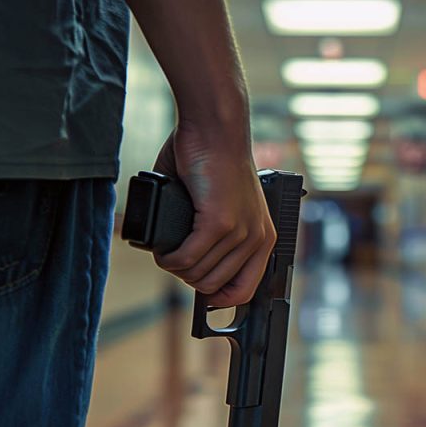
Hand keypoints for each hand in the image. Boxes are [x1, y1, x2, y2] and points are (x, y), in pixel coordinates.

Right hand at [151, 115, 275, 305]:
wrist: (216, 130)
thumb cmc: (214, 161)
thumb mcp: (225, 206)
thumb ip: (215, 236)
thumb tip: (190, 263)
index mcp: (263, 238)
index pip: (244, 290)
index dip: (217, 296)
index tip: (197, 287)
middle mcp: (256, 239)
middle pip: (212, 285)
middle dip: (187, 276)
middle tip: (174, 257)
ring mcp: (239, 232)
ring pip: (196, 274)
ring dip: (174, 266)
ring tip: (165, 250)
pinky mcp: (219, 223)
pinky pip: (186, 258)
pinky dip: (168, 257)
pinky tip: (163, 248)